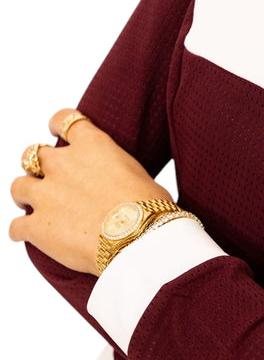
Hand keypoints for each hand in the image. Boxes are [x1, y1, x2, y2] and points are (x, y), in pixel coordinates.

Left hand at [9, 109, 171, 275]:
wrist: (139, 239)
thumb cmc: (151, 209)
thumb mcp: (140, 176)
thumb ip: (117, 173)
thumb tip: (120, 187)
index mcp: (92, 146)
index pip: (65, 121)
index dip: (57, 125)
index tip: (55, 131)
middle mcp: (62, 164)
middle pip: (34, 155)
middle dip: (39, 167)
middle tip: (49, 180)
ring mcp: (46, 195)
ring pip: (18, 186)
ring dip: (26, 195)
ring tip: (33, 206)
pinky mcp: (37, 227)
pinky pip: (16, 227)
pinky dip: (20, 231)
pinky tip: (27, 235)